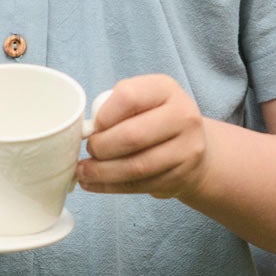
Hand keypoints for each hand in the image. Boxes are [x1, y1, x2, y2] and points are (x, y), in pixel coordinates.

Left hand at [75, 74, 209, 200]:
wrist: (192, 147)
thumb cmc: (154, 121)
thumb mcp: (141, 102)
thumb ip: (116, 109)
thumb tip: (85, 132)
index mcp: (166, 89)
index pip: (128, 97)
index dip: (103, 116)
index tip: (93, 127)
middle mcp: (183, 115)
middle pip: (132, 136)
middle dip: (101, 147)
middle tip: (89, 151)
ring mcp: (187, 148)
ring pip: (135, 167)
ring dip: (102, 172)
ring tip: (84, 171)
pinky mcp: (182, 176)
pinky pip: (140, 185)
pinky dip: (111, 187)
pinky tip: (94, 183)